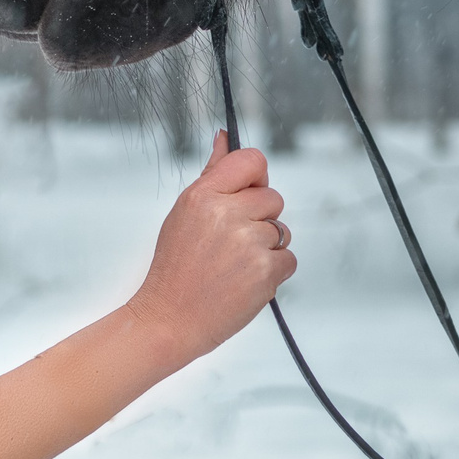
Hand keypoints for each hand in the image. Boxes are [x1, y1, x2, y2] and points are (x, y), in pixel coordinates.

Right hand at [128, 132, 294, 362]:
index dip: (256, 177)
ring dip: (266, 247)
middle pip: (273, 197)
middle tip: (232, 241)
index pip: (252, 160)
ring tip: (235, 264)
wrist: (169, 319)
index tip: (248, 192)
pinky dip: (273, 272)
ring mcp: (248, 242)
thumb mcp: (184, 213)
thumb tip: (224, 139)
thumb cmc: (174, 270)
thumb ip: (211, 174)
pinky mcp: (266, 271)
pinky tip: (245, 280)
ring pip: (282, 230)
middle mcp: (227, 213)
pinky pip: (289, 258)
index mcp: (204, 195)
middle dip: (260, 218)